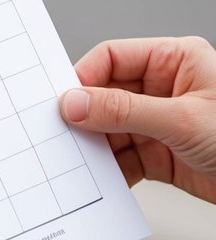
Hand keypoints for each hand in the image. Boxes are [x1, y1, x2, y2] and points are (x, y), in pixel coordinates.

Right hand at [59, 36, 215, 204]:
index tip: (60, 103)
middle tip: (59, 136)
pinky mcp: (161, 155)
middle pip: (107, 95)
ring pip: (111, 129)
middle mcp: (166, 88)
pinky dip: (109, 170)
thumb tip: (75, 103)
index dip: (84, 78)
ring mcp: (161, 122)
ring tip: (77, 164)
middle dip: (85, 117)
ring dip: (94, 147)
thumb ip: (123, 111)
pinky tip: (100, 181)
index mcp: (175, 61)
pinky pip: (123, 158)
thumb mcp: (181, 120)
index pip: (114, 58)